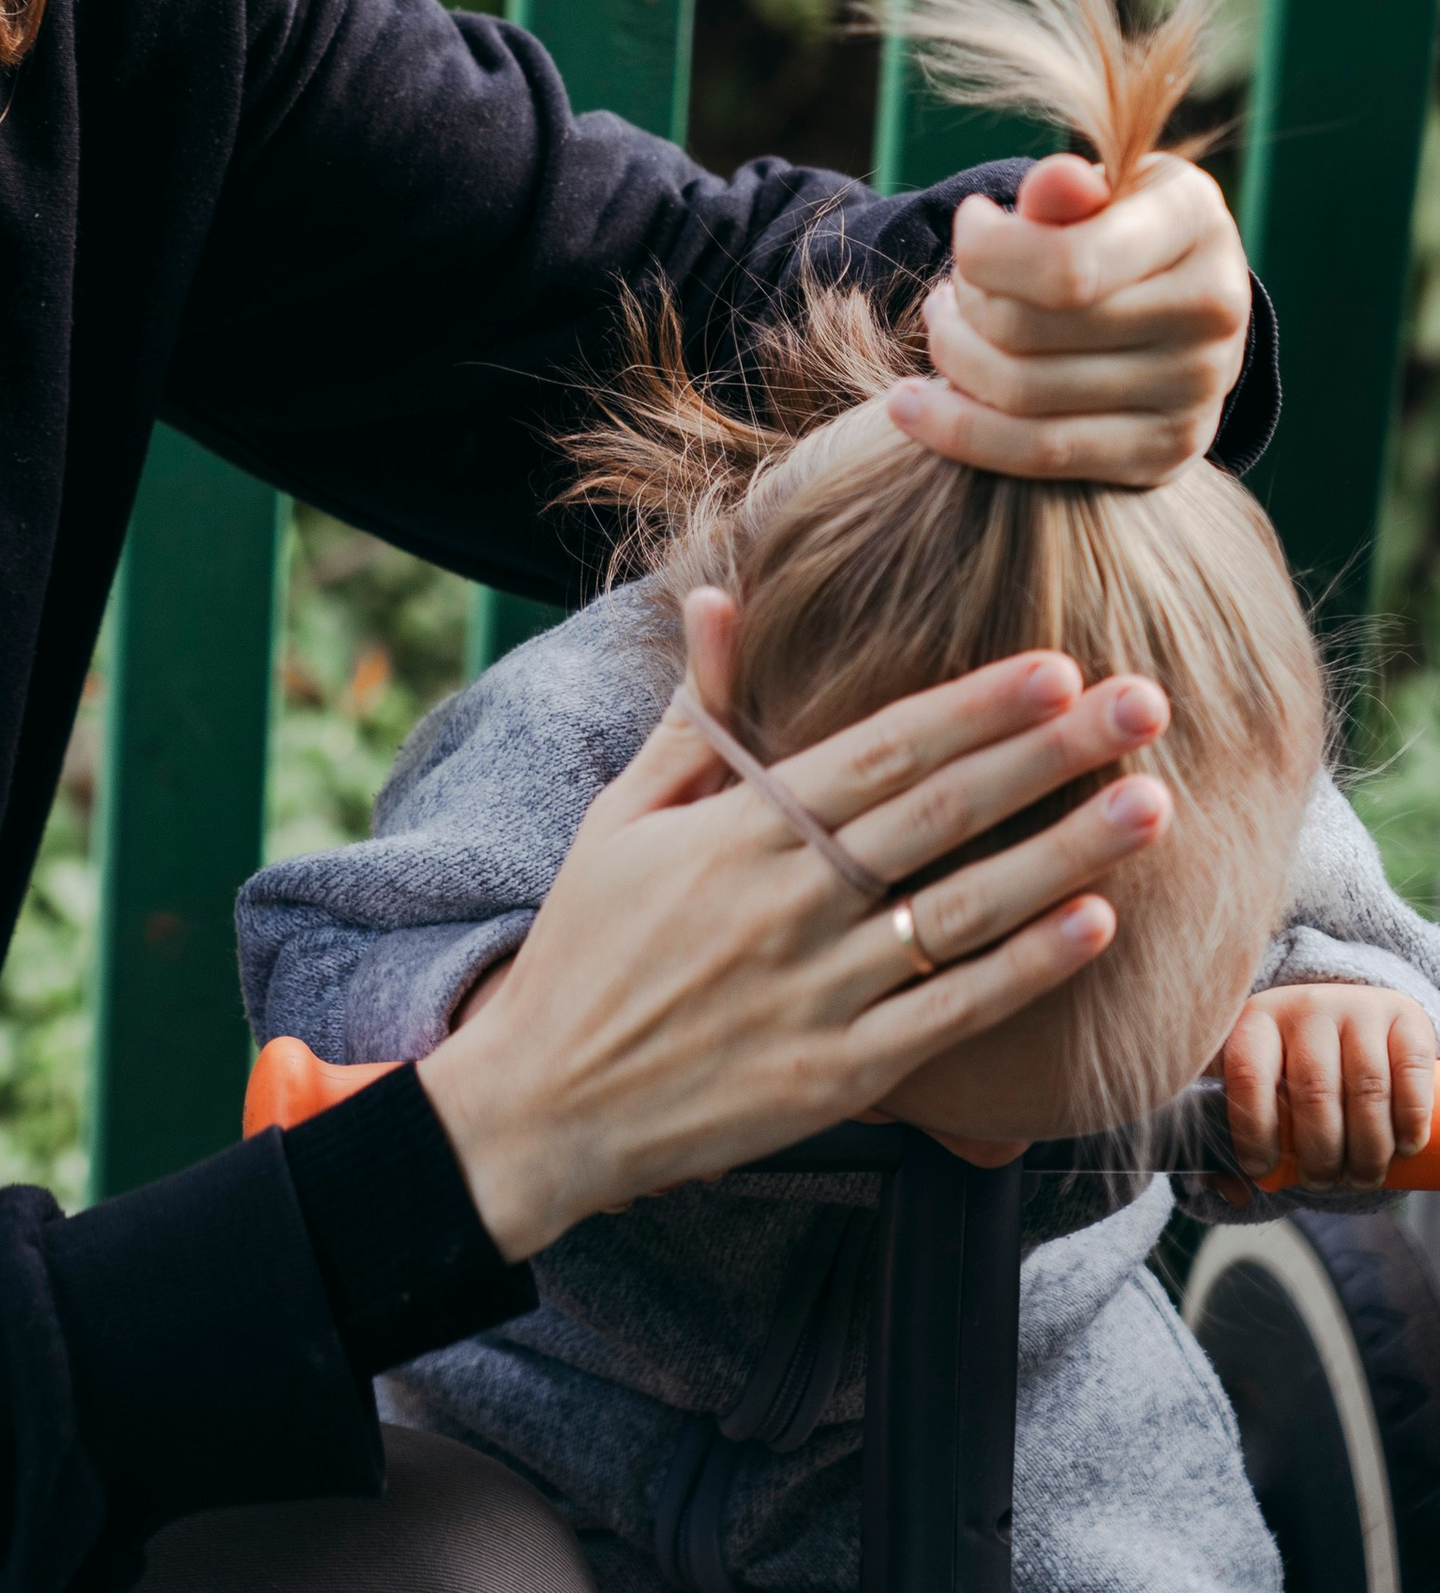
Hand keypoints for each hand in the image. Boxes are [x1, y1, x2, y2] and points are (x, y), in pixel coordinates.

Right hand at [418, 588, 1171, 1260]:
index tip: (1054, 663)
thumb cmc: (588, 945)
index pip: (881, 753)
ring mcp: (822, 992)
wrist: (549, 1102)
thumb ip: (694, 716)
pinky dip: (1027, 968)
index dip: (973, 708)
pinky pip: (954, 1014)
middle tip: (1144, 705)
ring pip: (967, 911)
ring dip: (1068, 853)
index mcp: (738, 831)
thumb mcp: (621, 816)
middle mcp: (790, 902)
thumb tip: (718, 599)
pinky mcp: (842, 1075)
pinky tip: (1095, 924)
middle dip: (1051, 753)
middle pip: (943, 814)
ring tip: (1153, 804)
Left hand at [887, 150, 1248, 487]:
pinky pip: (1041, 454)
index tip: (971, 221)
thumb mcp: (1099, 184)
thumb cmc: (1115, 223)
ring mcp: (1196, 392)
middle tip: (956, 287)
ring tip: (946, 325)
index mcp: (1195, 221)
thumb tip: (1051, 184)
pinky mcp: (1166, 452)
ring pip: (1022, 394)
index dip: (986, 251)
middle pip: (1027, 331)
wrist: (1181, 296)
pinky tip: (910, 405)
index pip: (1067, 265)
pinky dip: (958, 431)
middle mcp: (1214, 311)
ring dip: (953, 356)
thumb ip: (1066, 187)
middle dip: (966, 303)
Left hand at [1221, 982, 1438, 1188]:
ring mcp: (1358, 1008)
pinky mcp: (1404, 1017)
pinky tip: (1405, 1147)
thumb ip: (1236, 1133)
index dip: (1253, 1129)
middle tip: (1323, 1182)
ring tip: (1362, 1177)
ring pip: (1367, 1088)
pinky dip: (1411, 1118)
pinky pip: (1411, 1071)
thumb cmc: (1296, 1064)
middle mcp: (1307, 1006)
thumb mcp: (1260, 1081)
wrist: (1349, 1018)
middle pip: (1314, 1090)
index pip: (1248, 1073)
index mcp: (1258, 1020)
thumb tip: (1236, 1192)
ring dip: (1368, 1149)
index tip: (1262, 1170)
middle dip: (1320, 1154)